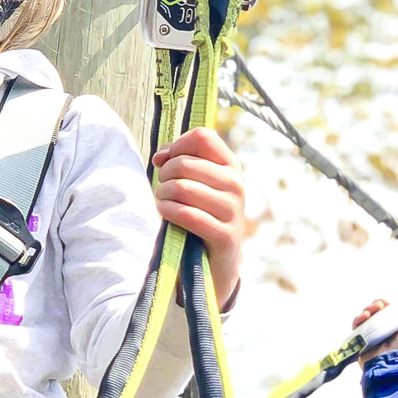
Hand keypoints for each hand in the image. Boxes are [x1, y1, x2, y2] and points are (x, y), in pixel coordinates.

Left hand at [153, 127, 244, 309]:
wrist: (218, 260)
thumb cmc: (201, 213)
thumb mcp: (197, 183)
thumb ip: (179, 160)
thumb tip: (160, 156)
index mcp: (231, 165)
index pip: (202, 136)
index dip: (177, 145)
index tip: (166, 161)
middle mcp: (236, 183)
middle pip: (184, 163)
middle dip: (164, 176)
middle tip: (163, 189)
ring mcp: (233, 209)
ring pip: (182, 187)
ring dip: (163, 195)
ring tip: (164, 203)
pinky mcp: (225, 235)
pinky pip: (187, 214)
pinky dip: (168, 212)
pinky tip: (166, 213)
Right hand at [352, 275, 397, 364]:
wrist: (394, 363)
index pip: (394, 306)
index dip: (392, 301)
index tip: (393, 299)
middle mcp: (388, 328)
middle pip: (379, 308)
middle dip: (379, 304)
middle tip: (382, 306)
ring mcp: (375, 334)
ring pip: (368, 314)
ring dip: (369, 309)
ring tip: (373, 312)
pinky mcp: (363, 339)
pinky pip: (357, 324)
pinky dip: (359, 319)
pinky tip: (364, 318)